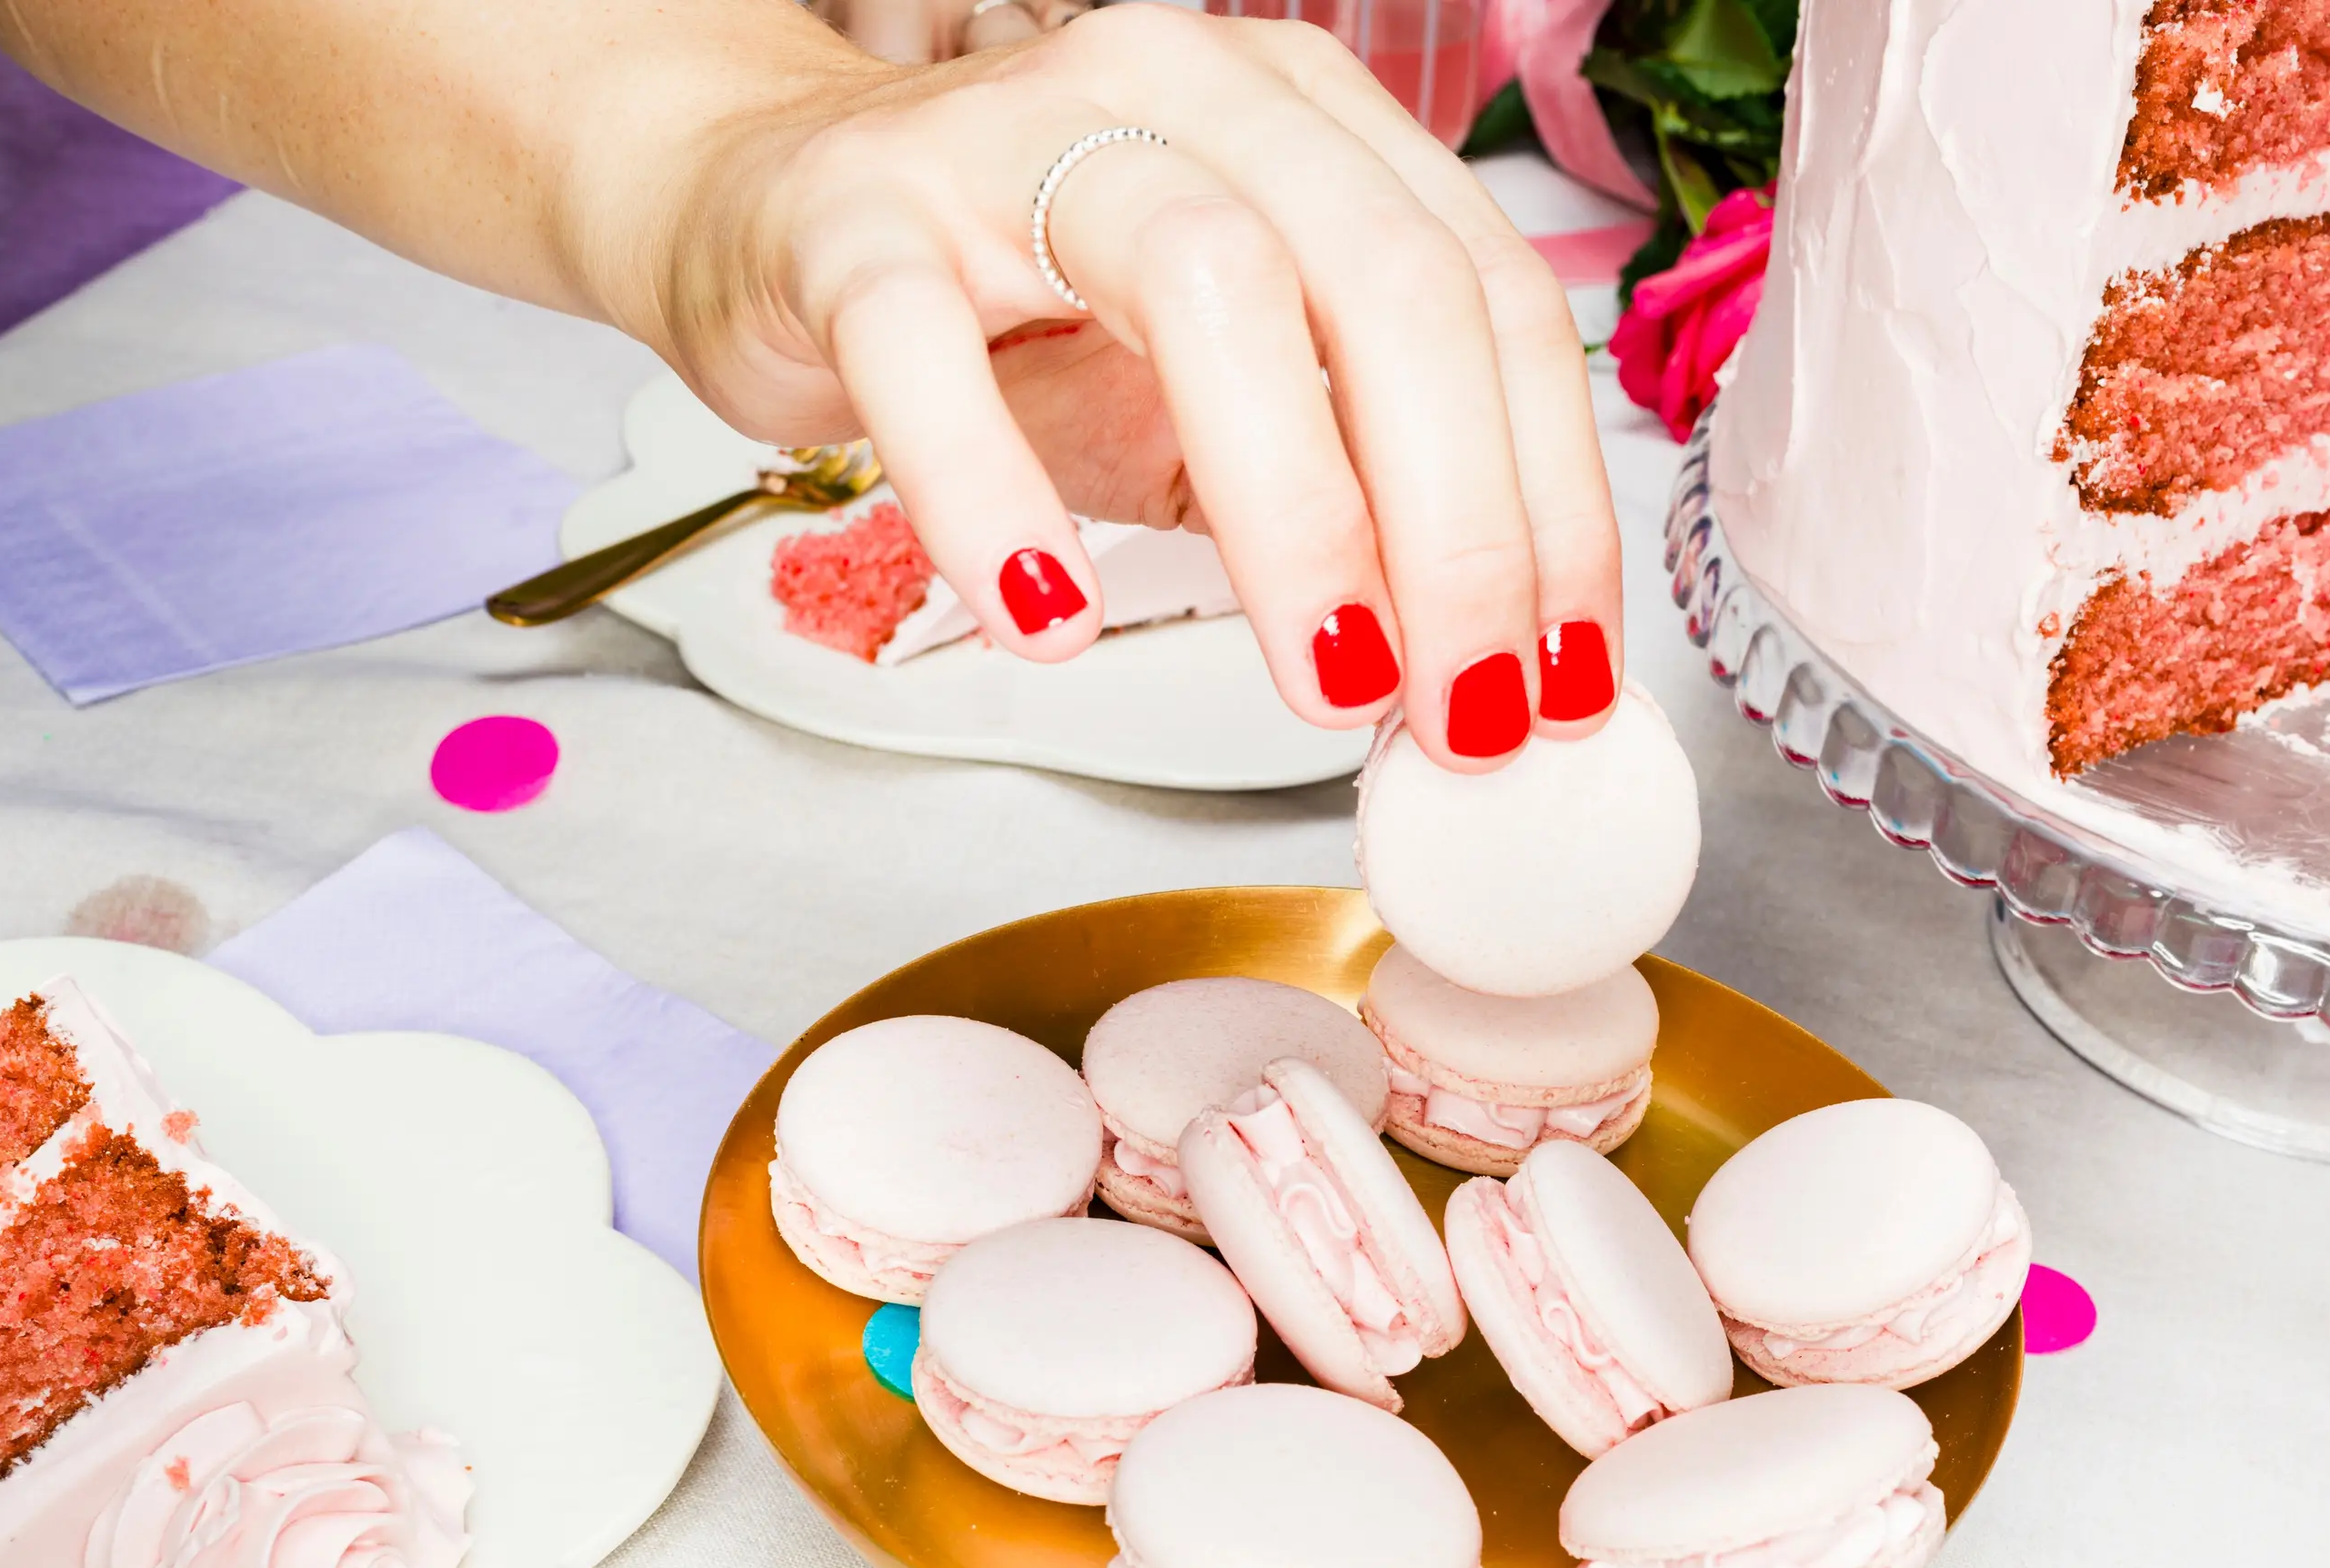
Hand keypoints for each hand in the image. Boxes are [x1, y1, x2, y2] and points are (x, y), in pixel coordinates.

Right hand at [651, 7, 1619, 764]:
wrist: (764, 215)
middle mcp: (1186, 93)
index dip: (1552, 503)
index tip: (1566, 678)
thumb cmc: (1016, 311)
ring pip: (1202, 281)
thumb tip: (1486, 685)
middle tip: (1470, 712)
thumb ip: (1353, 503)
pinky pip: (929, 352)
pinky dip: (995, 496)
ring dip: (1295, 510)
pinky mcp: (855, 221)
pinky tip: (1050, 623)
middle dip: (1458, 529)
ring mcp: (1013, 139)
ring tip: (1329, 685)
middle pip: (1382, 287)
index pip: (1490, 300)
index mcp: (1313, 125)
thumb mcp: (1222, 405)